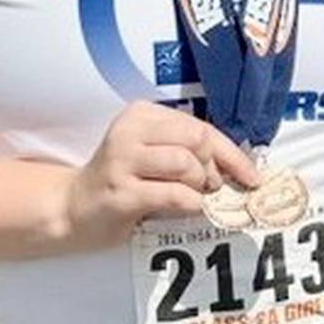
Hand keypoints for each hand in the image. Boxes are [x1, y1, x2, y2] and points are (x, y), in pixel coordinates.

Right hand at [56, 102, 259, 248]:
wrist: (72, 208)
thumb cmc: (122, 181)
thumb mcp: (153, 155)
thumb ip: (188, 152)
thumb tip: (238, 168)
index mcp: (141, 115)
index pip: (200, 126)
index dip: (232, 153)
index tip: (251, 176)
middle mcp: (130, 131)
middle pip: (197, 140)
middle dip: (213, 167)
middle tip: (209, 187)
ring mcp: (122, 160)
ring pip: (186, 164)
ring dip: (199, 186)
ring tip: (191, 196)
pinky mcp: (121, 192)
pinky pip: (174, 195)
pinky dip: (190, 204)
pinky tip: (184, 207)